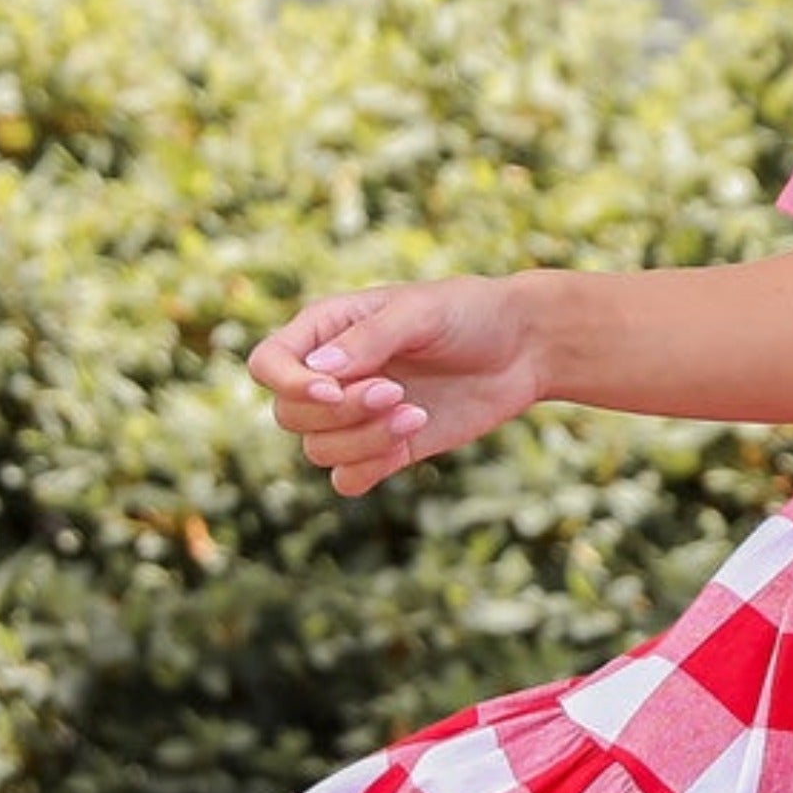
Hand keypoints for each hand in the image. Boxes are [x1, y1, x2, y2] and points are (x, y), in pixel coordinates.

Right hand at [246, 276, 551, 499]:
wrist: (523, 347)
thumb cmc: (470, 313)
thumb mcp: (421, 312)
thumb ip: (370, 339)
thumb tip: (320, 371)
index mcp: (325, 330)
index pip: (269, 364)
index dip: (289, 383)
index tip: (334, 388)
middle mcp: (331, 375)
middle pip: (290, 415)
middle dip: (340, 413)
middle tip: (395, 392)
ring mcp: (356, 415)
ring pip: (317, 452)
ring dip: (362, 441)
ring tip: (414, 413)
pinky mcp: (384, 448)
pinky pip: (347, 479)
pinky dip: (369, 468)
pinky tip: (412, 436)